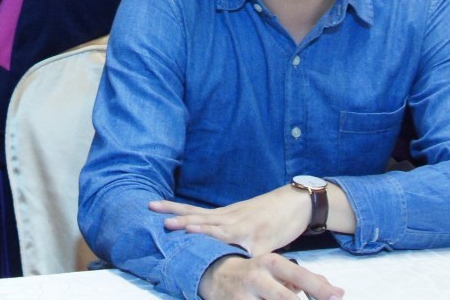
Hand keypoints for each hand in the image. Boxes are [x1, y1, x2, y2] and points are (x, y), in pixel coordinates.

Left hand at [152, 186, 309, 257]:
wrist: (298, 202)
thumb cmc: (271, 213)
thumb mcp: (244, 219)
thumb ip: (228, 231)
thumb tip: (212, 241)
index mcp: (225, 215)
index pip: (194, 210)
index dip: (173, 208)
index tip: (152, 204)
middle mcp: (231, 218)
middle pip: (199, 215)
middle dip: (176, 215)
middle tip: (152, 209)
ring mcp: (245, 228)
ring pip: (217, 228)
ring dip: (197, 228)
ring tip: (177, 227)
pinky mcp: (261, 239)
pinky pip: (244, 246)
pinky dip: (231, 245)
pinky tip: (221, 247)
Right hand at [199, 253, 341, 299]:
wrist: (214, 273)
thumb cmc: (255, 273)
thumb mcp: (278, 269)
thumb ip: (306, 279)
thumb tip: (337, 292)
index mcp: (270, 263)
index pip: (300, 275)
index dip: (319, 288)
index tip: (337, 296)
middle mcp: (257, 278)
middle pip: (284, 298)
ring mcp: (244, 296)